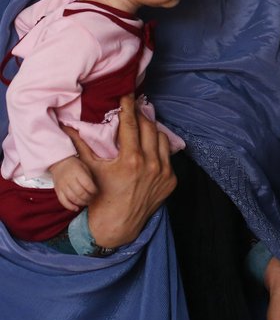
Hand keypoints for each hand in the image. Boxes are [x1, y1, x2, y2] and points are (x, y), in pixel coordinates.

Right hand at [49, 156, 96, 210]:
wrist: (59, 163)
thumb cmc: (75, 165)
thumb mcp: (85, 167)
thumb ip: (89, 178)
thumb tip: (95, 190)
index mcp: (77, 172)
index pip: (88, 185)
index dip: (94, 191)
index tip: (96, 192)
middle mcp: (69, 180)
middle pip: (80, 193)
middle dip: (88, 198)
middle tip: (92, 199)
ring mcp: (62, 186)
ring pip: (72, 198)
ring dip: (81, 203)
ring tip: (86, 202)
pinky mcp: (58, 191)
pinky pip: (63, 201)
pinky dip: (70, 207)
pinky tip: (76, 208)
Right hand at [62, 94, 175, 247]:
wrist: (118, 224)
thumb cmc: (101, 197)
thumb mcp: (90, 170)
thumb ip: (81, 145)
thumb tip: (68, 125)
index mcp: (131, 160)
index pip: (131, 124)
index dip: (128, 106)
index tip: (127, 94)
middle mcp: (151, 164)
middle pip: (149, 127)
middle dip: (141, 115)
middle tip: (134, 106)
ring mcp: (164, 172)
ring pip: (162, 139)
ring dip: (152, 130)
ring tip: (143, 124)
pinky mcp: (171, 180)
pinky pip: (168, 156)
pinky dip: (159, 148)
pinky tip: (150, 144)